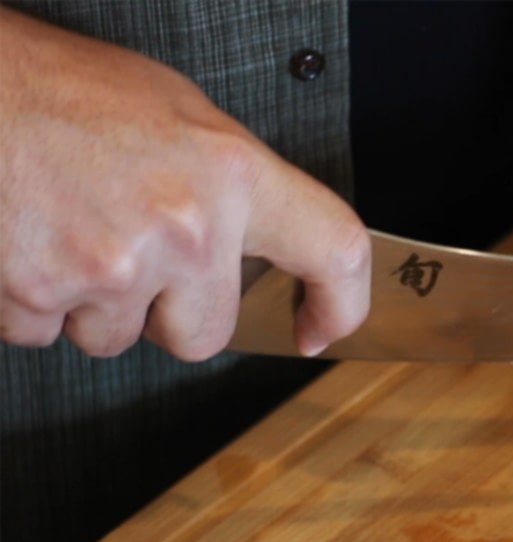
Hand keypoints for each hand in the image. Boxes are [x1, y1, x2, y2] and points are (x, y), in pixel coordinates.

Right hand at [0, 8, 369, 359]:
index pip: (335, 250)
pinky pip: (46, 335)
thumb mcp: (179, 115)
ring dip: (92, 303)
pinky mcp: (41, 293)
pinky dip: (33, 302)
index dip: (340, 304)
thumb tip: (259, 246)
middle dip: (165, 309)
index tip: (318, 328)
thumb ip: (230, 188)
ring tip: (67, 226)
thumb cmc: (63, 89)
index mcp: (234, 173)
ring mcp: (114, 266)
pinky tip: (30, 241)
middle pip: (203, 334)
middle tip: (126, 244)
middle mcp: (186, 226)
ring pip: (117, 339)